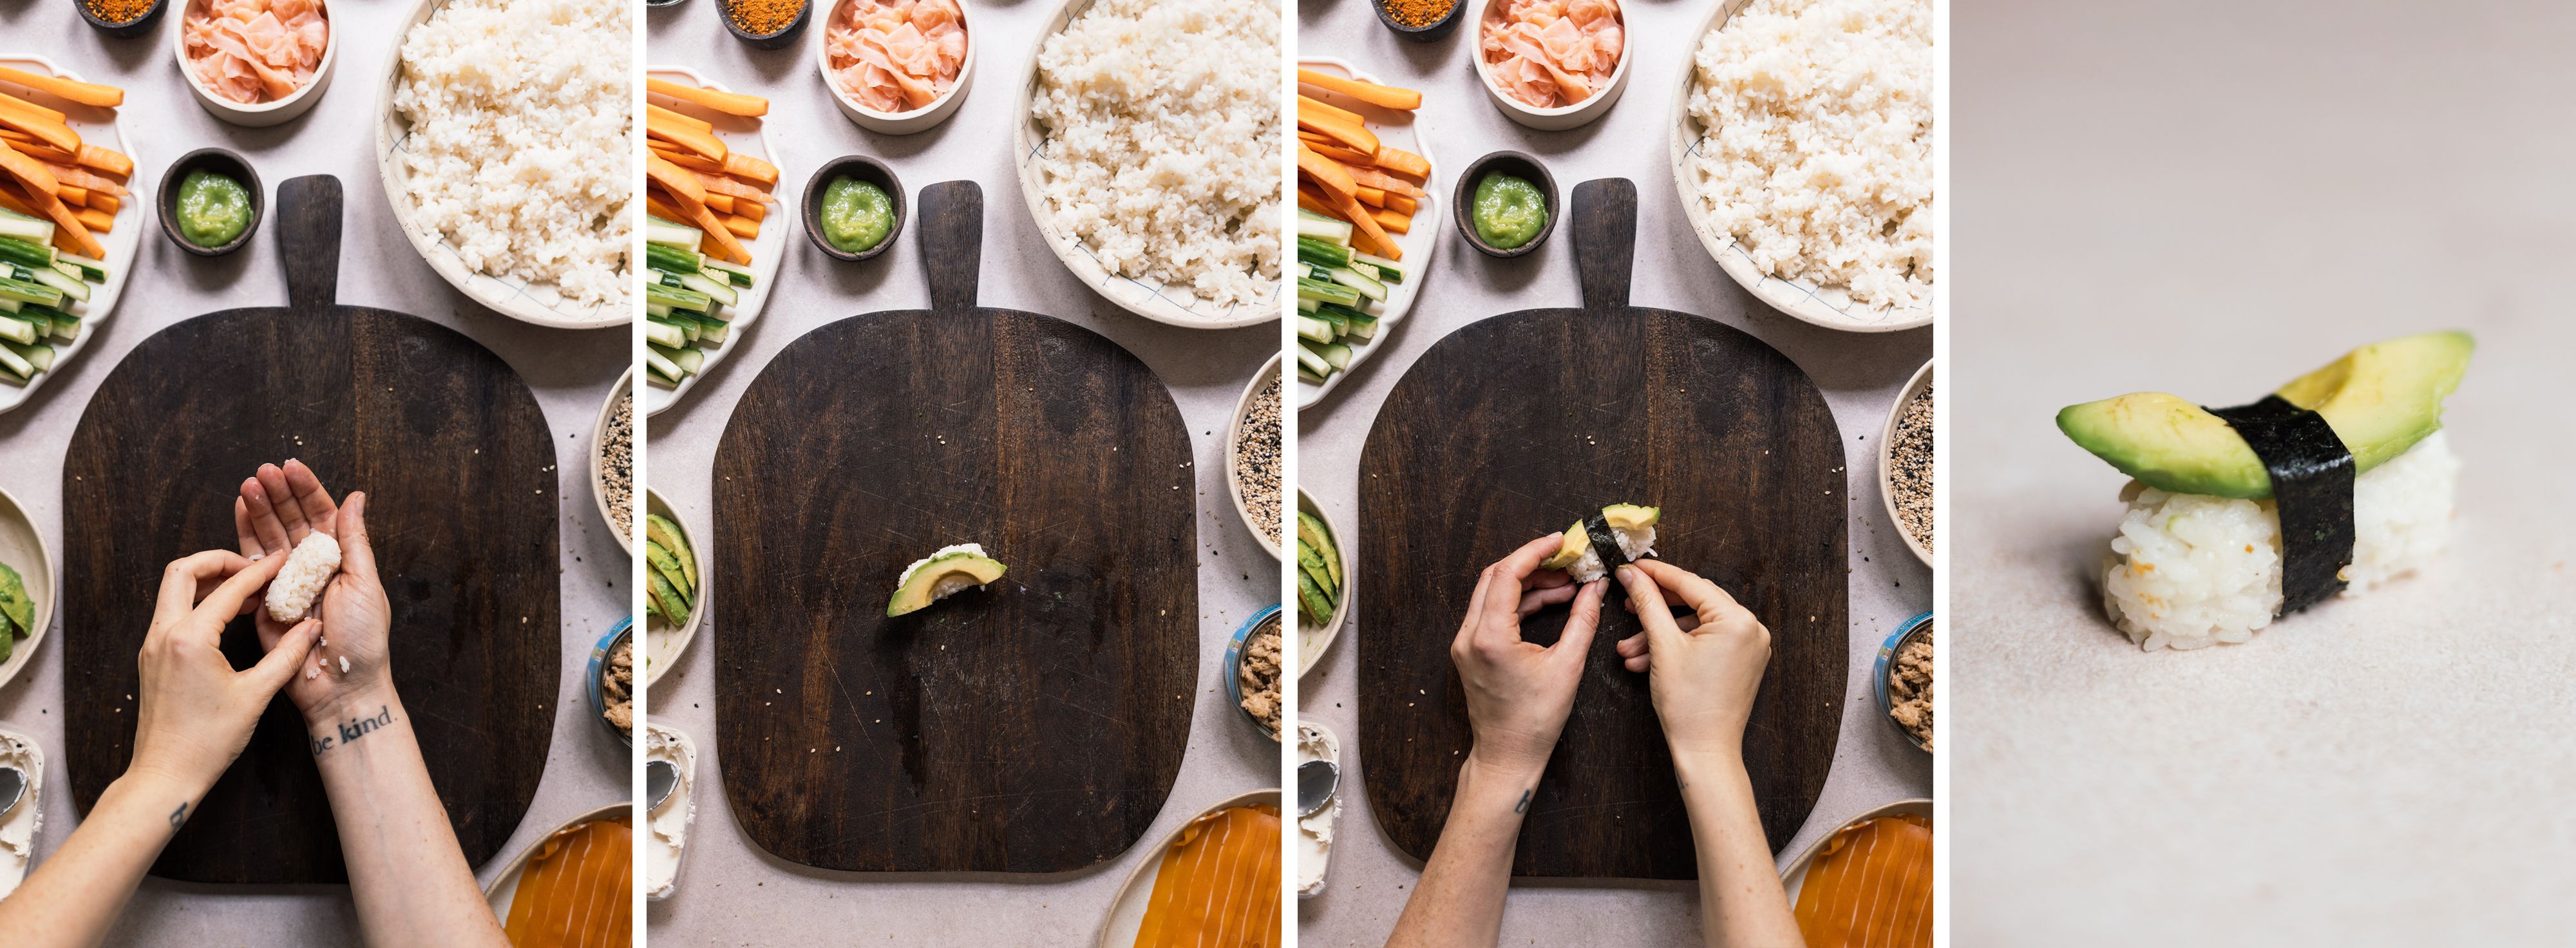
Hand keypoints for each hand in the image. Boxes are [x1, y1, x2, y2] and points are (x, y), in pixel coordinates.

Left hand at [129, 551, 320, 794]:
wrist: (166, 774)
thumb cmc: (207, 741)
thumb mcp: (256, 695)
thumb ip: (286, 655)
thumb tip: (310, 628)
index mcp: (190, 639)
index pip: (229, 589)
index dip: (260, 572)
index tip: (282, 562)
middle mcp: (163, 635)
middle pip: (182, 571)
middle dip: (218, 561)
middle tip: (252, 567)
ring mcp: (152, 646)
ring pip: (172, 590)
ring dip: (207, 581)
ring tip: (244, 591)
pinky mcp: (151, 658)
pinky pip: (171, 613)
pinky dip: (198, 603)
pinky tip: (226, 617)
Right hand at [233, 461, 394, 721]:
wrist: (339, 687)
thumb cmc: (362, 639)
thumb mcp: (365, 584)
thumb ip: (354, 539)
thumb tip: (356, 495)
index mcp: (341, 559)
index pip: (322, 515)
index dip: (307, 489)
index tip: (291, 465)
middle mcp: (313, 566)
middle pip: (292, 521)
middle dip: (278, 494)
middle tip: (262, 471)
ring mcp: (287, 582)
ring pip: (269, 537)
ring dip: (259, 510)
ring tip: (247, 485)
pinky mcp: (264, 601)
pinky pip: (251, 566)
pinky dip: (243, 539)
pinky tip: (239, 514)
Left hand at [1448, 533, 1606, 778]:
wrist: (1507, 756)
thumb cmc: (1536, 720)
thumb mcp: (1568, 666)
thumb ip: (1582, 620)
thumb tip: (1595, 587)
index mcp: (1489, 637)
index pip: (1507, 574)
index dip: (1535, 551)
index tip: (1560, 540)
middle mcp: (1469, 635)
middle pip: (1495, 577)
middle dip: (1532, 564)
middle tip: (1565, 561)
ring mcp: (1465, 644)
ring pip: (1492, 594)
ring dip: (1527, 584)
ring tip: (1566, 585)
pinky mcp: (1469, 652)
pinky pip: (1491, 613)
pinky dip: (1518, 603)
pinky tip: (1548, 602)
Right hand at [1611, 560, 1770, 760]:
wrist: (1704, 752)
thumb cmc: (1688, 706)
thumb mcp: (1662, 646)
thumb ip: (1647, 603)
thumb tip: (1632, 575)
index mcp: (1738, 620)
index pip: (1689, 583)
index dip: (1655, 574)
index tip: (1630, 566)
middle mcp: (1751, 628)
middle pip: (1693, 602)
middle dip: (1655, 608)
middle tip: (1626, 603)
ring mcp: (1749, 646)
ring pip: (1695, 625)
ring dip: (1660, 634)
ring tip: (1629, 650)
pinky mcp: (1742, 662)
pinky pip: (1706, 641)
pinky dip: (1677, 647)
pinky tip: (1646, 660)